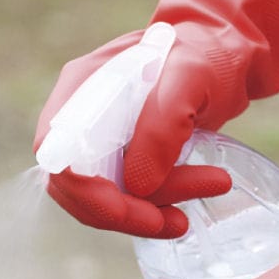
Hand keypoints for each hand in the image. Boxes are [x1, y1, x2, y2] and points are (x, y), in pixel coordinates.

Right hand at [35, 27, 233, 238]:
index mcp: (83, 86)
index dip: (80, 187)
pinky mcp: (122, 159)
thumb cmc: (205, 56)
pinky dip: (150, 211)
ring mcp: (99, 139)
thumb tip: (137, 185)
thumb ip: (163, 124)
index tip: (123, 209)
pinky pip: (123, 196)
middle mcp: (80, 115)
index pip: (55, 149)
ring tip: (186, 220)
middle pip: (73, 183)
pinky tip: (181, 213)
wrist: (223, 60)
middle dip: (121, 211)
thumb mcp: (191, 76)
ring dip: (143, 215)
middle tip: (174, 222)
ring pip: (101, 196)